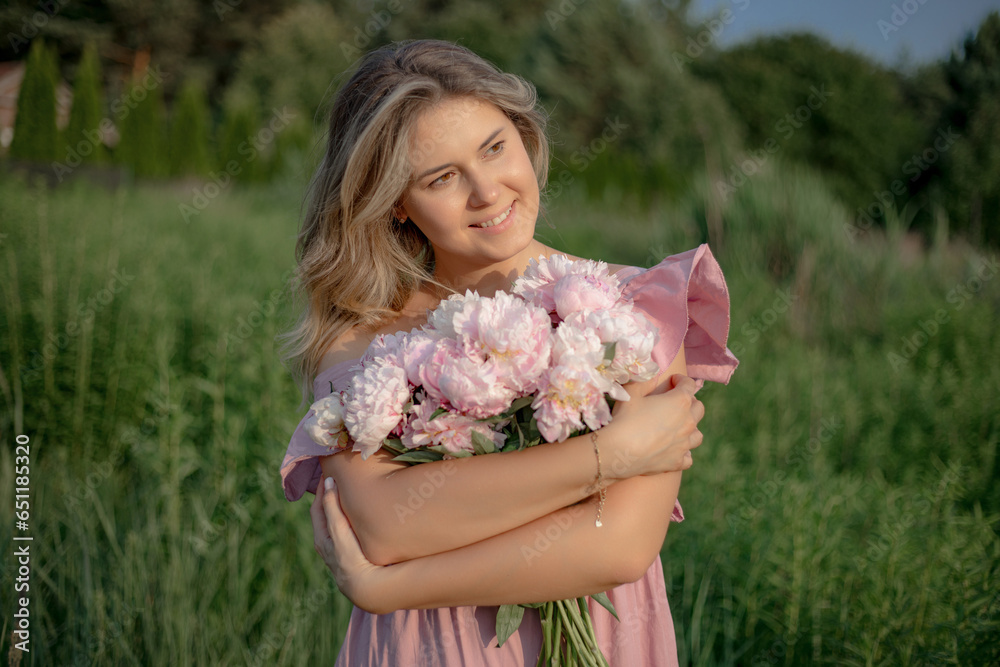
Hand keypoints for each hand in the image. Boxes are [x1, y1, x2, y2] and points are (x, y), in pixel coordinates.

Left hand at [311, 476, 385, 612]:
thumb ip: (331, 506)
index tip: (328, 472)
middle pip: (325, 514)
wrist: (366, 586)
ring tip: (349, 494)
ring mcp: (339, 550)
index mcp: (320, 536)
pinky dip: (349, 519)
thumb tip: (327, 481)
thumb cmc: (349, 556)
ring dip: (340, 509)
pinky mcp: (351, 555)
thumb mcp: (338, 529)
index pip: (317, 506)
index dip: (321, 489)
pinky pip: (346, 531)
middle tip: (338, 480)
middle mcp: (326, 544)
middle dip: (328, 497)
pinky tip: (360, 517)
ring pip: (335, 524)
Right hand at [601, 374, 704, 478]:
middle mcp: (688, 422)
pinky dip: (684, 452)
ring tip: (678, 427)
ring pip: (698, 434)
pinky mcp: (677, 462)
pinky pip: (688, 458)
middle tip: (675, 403)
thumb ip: (644, 382)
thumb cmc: (625, 419)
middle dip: (689, 402)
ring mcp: (685, 444)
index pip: (688, 385)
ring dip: (690, 428)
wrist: (619, 452)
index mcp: (680, 402)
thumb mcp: (631, 393)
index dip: (680, 380)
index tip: (672, 381)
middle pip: (698, 408)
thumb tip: (654, 378)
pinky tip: (675, 450)